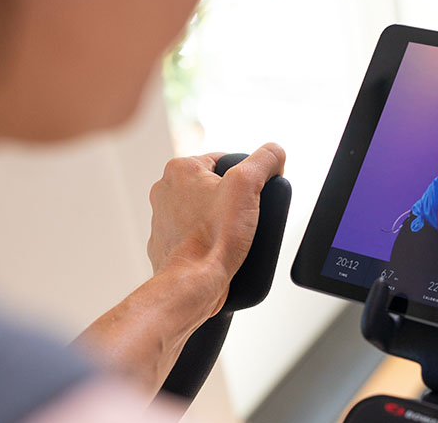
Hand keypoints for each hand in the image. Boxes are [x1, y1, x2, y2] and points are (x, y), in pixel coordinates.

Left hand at [146, 143, 285, 316]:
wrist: (194, 285)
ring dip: (220, 220)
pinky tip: (220, 248)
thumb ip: (265, 159)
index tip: (253, 196)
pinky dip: (209, 240)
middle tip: (246, 216)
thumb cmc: (214, 239)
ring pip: (204, 210)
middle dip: (233, 200)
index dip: (246, 177)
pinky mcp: (168, 244)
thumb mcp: (248, 185)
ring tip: (234, 234)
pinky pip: (196, 234)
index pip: (223, 160)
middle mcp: (165, 191)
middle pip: (214, 185)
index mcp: (179, 170)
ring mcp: (163, 219)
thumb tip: (275, 152)